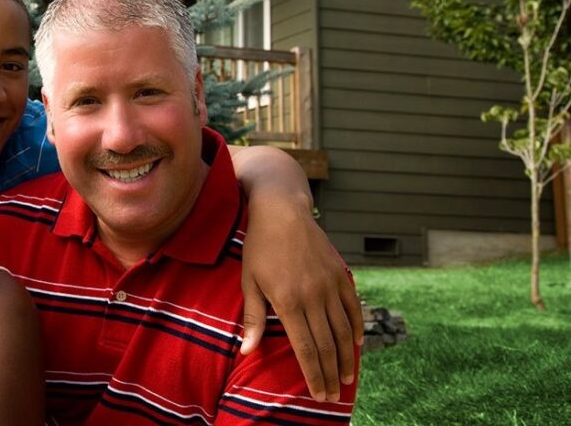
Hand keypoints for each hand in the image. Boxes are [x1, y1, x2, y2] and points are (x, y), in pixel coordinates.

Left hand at [239, 203, 361, 402]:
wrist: (282, 210)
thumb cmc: (259, 247)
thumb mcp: (249, 282)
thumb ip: (254, 318)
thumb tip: (247, 351)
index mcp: (288, 301)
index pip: (306, 348)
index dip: (314, 374)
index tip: (319, 393)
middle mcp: (313, 296)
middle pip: (328, 344)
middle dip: (331, 373)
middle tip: (334, 394)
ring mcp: (330, 284)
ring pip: (344, 329)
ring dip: (347, 356)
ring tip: (347, 377)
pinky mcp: (340, 273)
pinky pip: (353, 306)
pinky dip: (357, 327)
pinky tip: (357, 344)